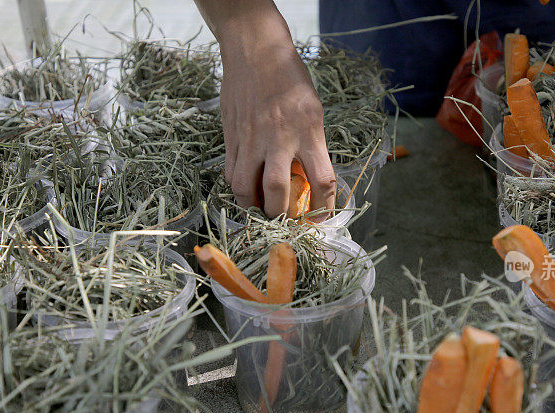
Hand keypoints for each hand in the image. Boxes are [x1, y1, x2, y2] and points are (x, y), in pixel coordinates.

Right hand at [201, 1, 334, 217]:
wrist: (255, 51)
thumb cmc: (290, 79)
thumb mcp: (313, 111)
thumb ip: (312, 146)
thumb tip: (308, 180)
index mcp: (308, 130)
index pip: (322, 180)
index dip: (324, 206)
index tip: (321, 217)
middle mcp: (279, 137)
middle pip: (276, 191)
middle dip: (280, 214)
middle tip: (283, 219)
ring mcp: (251, 138)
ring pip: (244, 187)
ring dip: (252, 206)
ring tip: (260, 209)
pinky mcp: (231, 136)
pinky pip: (230, 172)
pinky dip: (239, 188)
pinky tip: (246, 188)